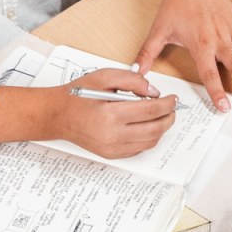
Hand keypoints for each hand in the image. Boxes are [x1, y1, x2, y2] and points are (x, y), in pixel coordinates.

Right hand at [56, 68, 178, 158]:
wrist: (58, 115)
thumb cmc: (77, 95)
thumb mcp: (104, 77)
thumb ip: (132, 81)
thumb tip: (153, 91)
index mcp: (110, 114)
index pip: (151, 110)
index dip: (167, 104)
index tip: (173, 99)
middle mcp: (112, 135)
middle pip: (154, 129)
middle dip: (169, 118)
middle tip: (171, 108)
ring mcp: (112, 148)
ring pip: (149, 142)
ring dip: (160, 129)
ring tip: (160, 116)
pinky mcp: (111, 155)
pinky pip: (138, 149)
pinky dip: (147, 138)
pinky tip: (146, 126)